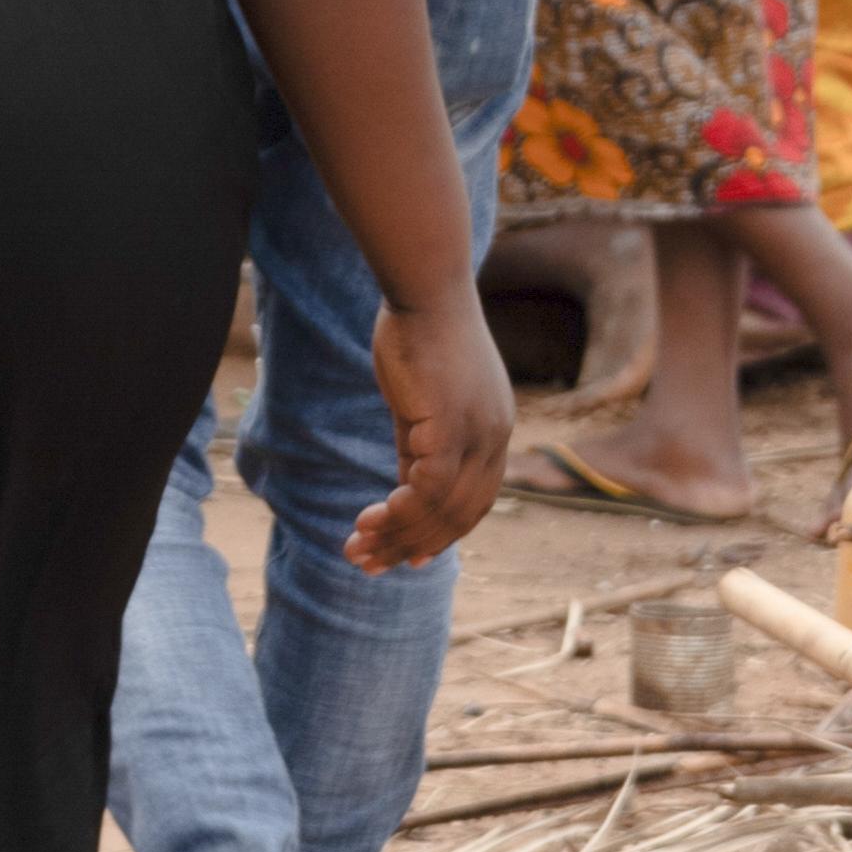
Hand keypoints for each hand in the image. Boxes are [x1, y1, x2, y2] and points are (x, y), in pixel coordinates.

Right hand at [351, 289, 517, 573]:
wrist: (426, 288)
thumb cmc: (419, 331)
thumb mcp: (421, 399)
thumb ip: (417, 443)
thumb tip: (404, 483)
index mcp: (494, 429)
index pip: (474, 500)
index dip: (442, 533)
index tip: (410, 557)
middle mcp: (494, 437)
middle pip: (460, 514)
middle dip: (413, 545)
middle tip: (369, 563)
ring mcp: (478, 433)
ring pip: (442, 508)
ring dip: (398, 535)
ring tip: (357, 547)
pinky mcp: (451, 427)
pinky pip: (428, 488)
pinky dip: (402, 512)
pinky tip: (371, 518)